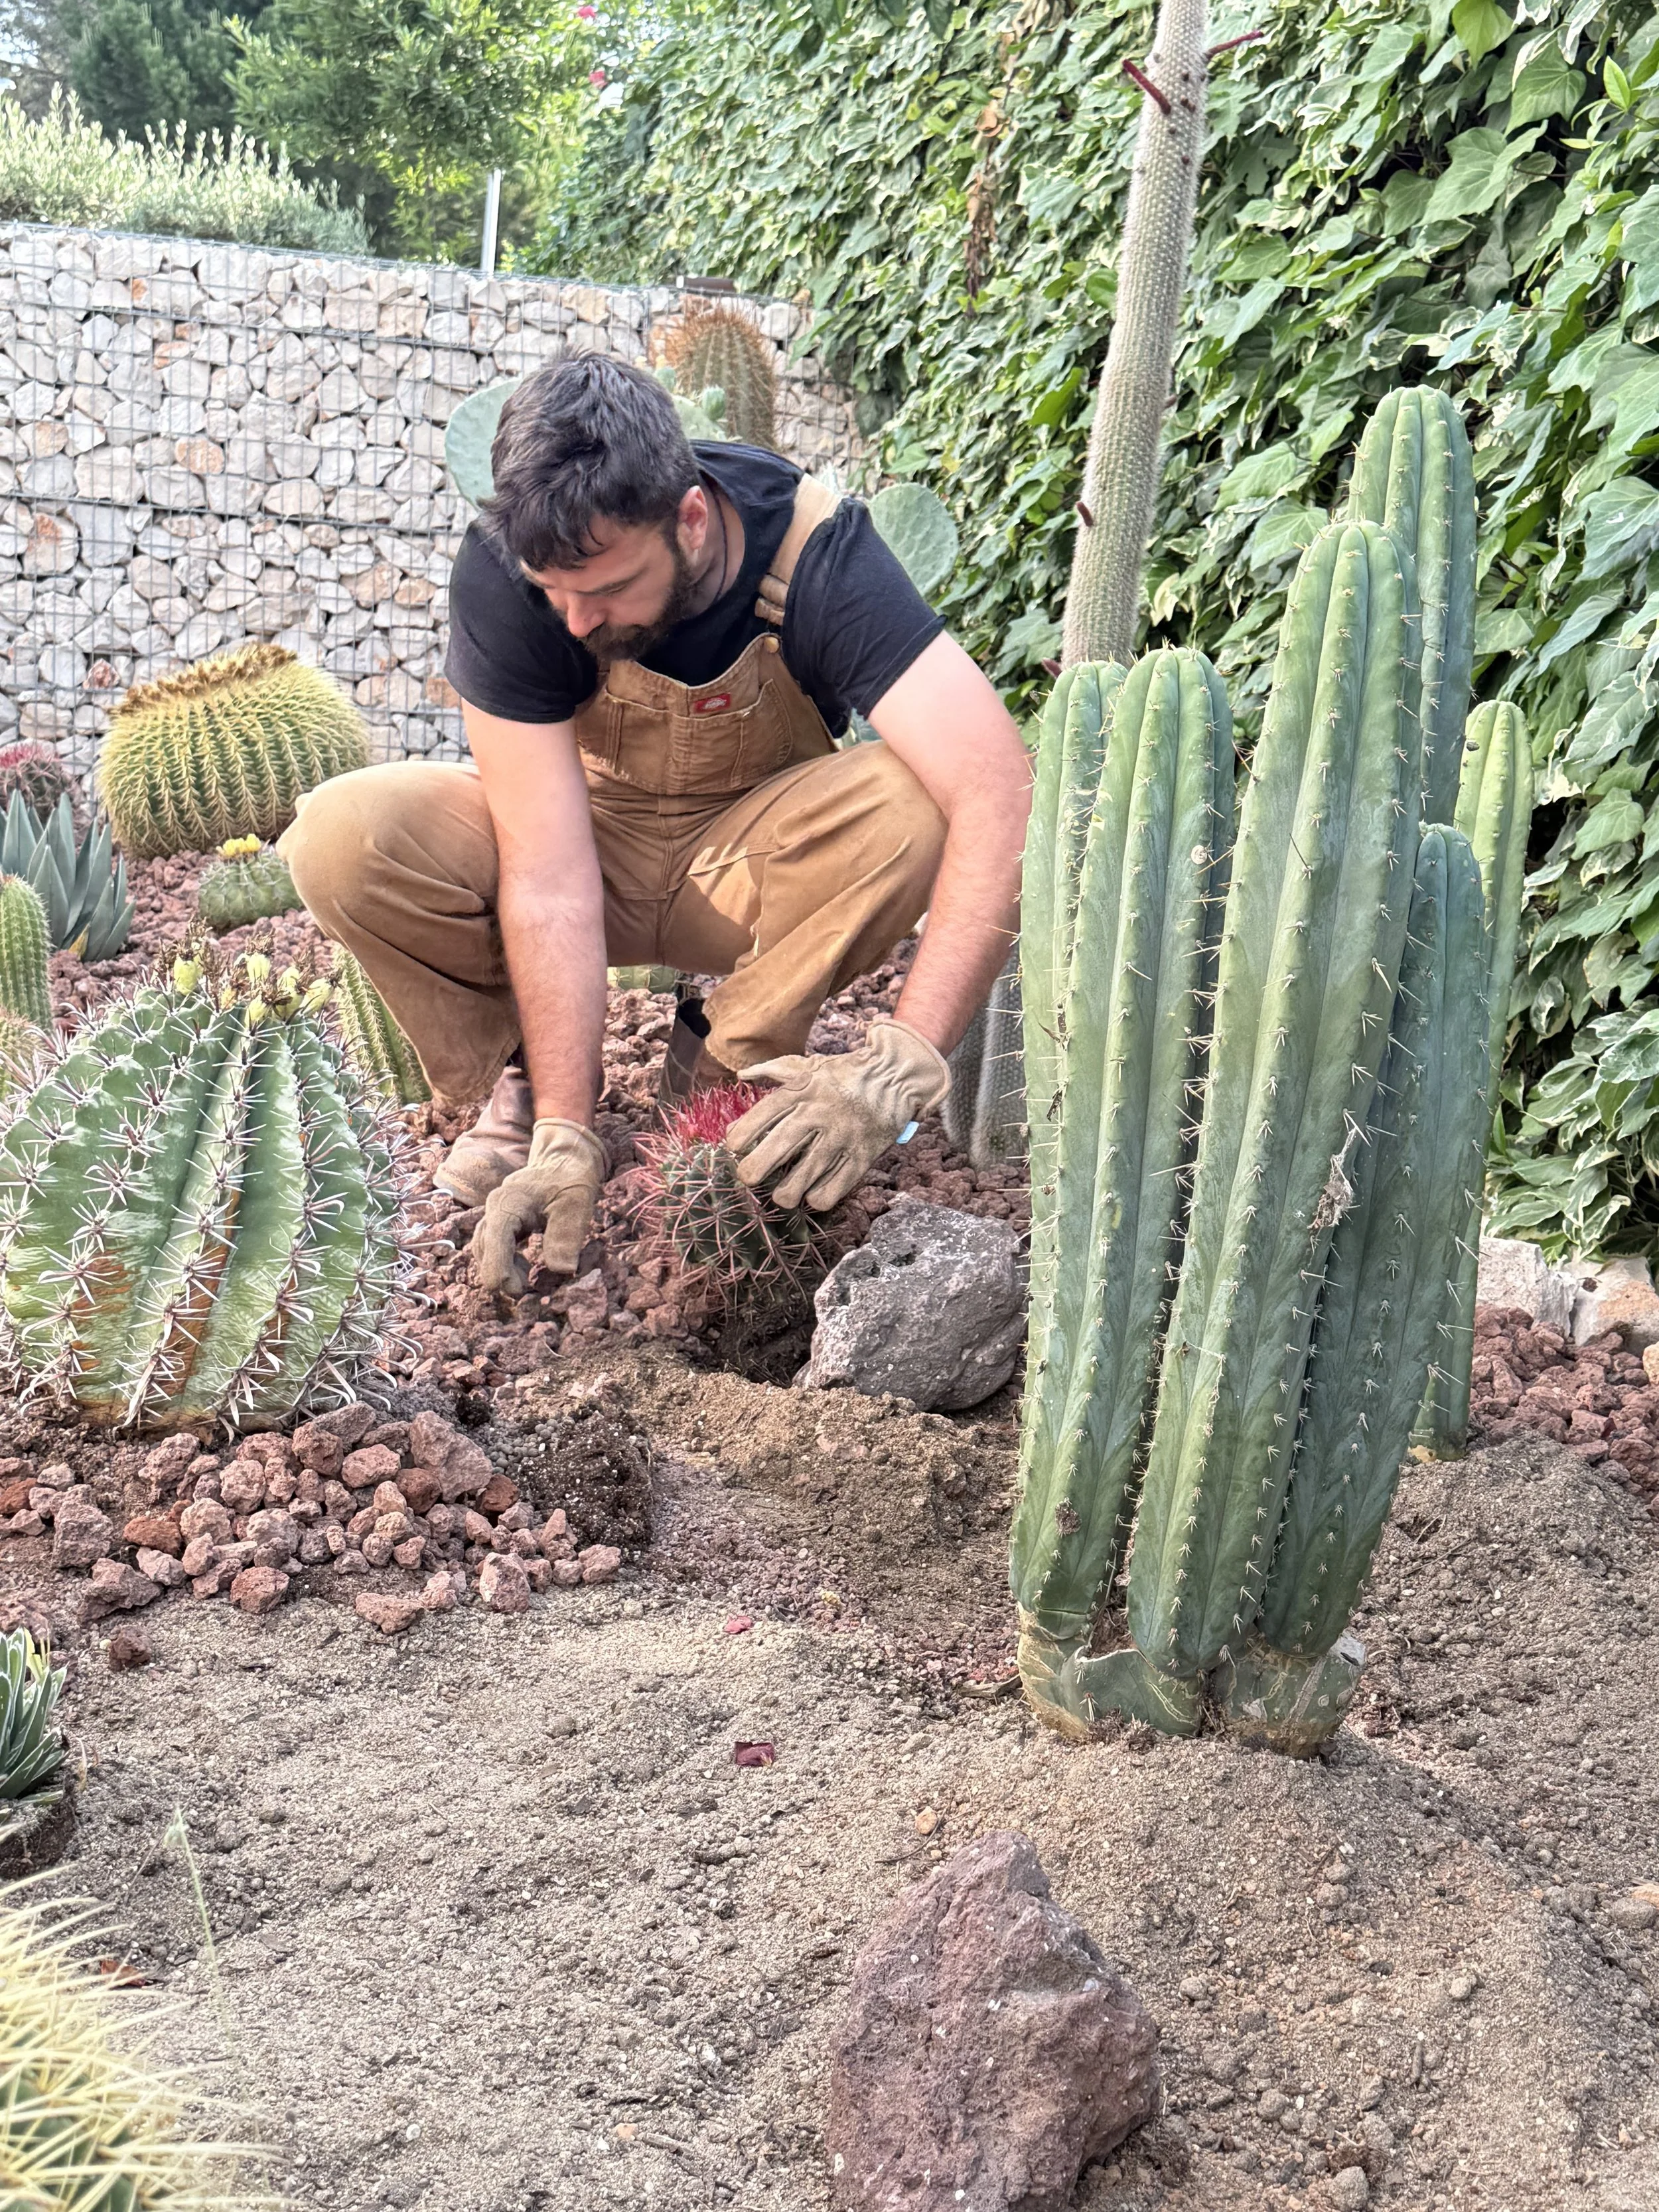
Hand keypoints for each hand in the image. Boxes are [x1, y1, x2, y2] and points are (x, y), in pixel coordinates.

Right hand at [471, 1119, 606, 1296]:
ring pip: (485, 1250)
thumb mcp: (576, 1204)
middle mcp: (494, 1209)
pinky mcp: (502, 1222)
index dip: (500, 1271)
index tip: (518, 1290)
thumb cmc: (571, 1177)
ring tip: (528, 1281)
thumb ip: (566, 1236)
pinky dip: (505, 1263)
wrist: (566, 1156)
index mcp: (508, 1203)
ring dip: (502, 1270)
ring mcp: (496, 1215)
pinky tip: (525, 1269)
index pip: (493, 1242)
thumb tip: (561, 1271)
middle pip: (483, 1250)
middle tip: (526, 1292)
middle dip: (499, 1275)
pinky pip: (494, 1247)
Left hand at [725, 1019, 949, 1210]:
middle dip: (751, 1172)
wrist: (896, 1076)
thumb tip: (742, 1075)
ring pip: (800, 1181)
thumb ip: (772, 1070)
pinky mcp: (862, 1157)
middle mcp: (817, 1115)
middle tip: (749, 1178)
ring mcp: (841, 1138)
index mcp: (800, 1091)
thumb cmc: (845, 1073)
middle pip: (774, 1152)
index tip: (736, 1147)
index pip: (758, 1118)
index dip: (739, 1139)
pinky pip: (831, 1192)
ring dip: (784, 1194)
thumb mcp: (808, 1065)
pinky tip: (813, 1194)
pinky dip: (816, 1199)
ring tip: (783, 1193)